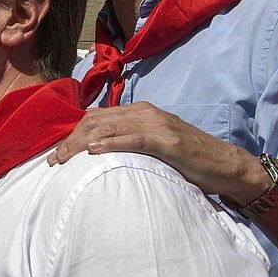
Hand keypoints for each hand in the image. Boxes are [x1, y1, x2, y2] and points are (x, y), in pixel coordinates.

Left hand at [47, 102, 268, 202]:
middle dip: (71, 140)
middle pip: (96, 122)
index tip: (56, 154)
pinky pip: (133, 139)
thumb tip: (96, 148)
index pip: (95, 118)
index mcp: (138, 112)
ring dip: (82, 144)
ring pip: (109, 129)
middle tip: (53, 161)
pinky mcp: (167, 140)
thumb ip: (127, 140)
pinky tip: (93, 151)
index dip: (72, 134)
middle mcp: (144, 112)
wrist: (224, 165)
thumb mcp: (151, 145)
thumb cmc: (185, 159)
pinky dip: (111, 144)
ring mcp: (156, 124)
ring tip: (64, 158)